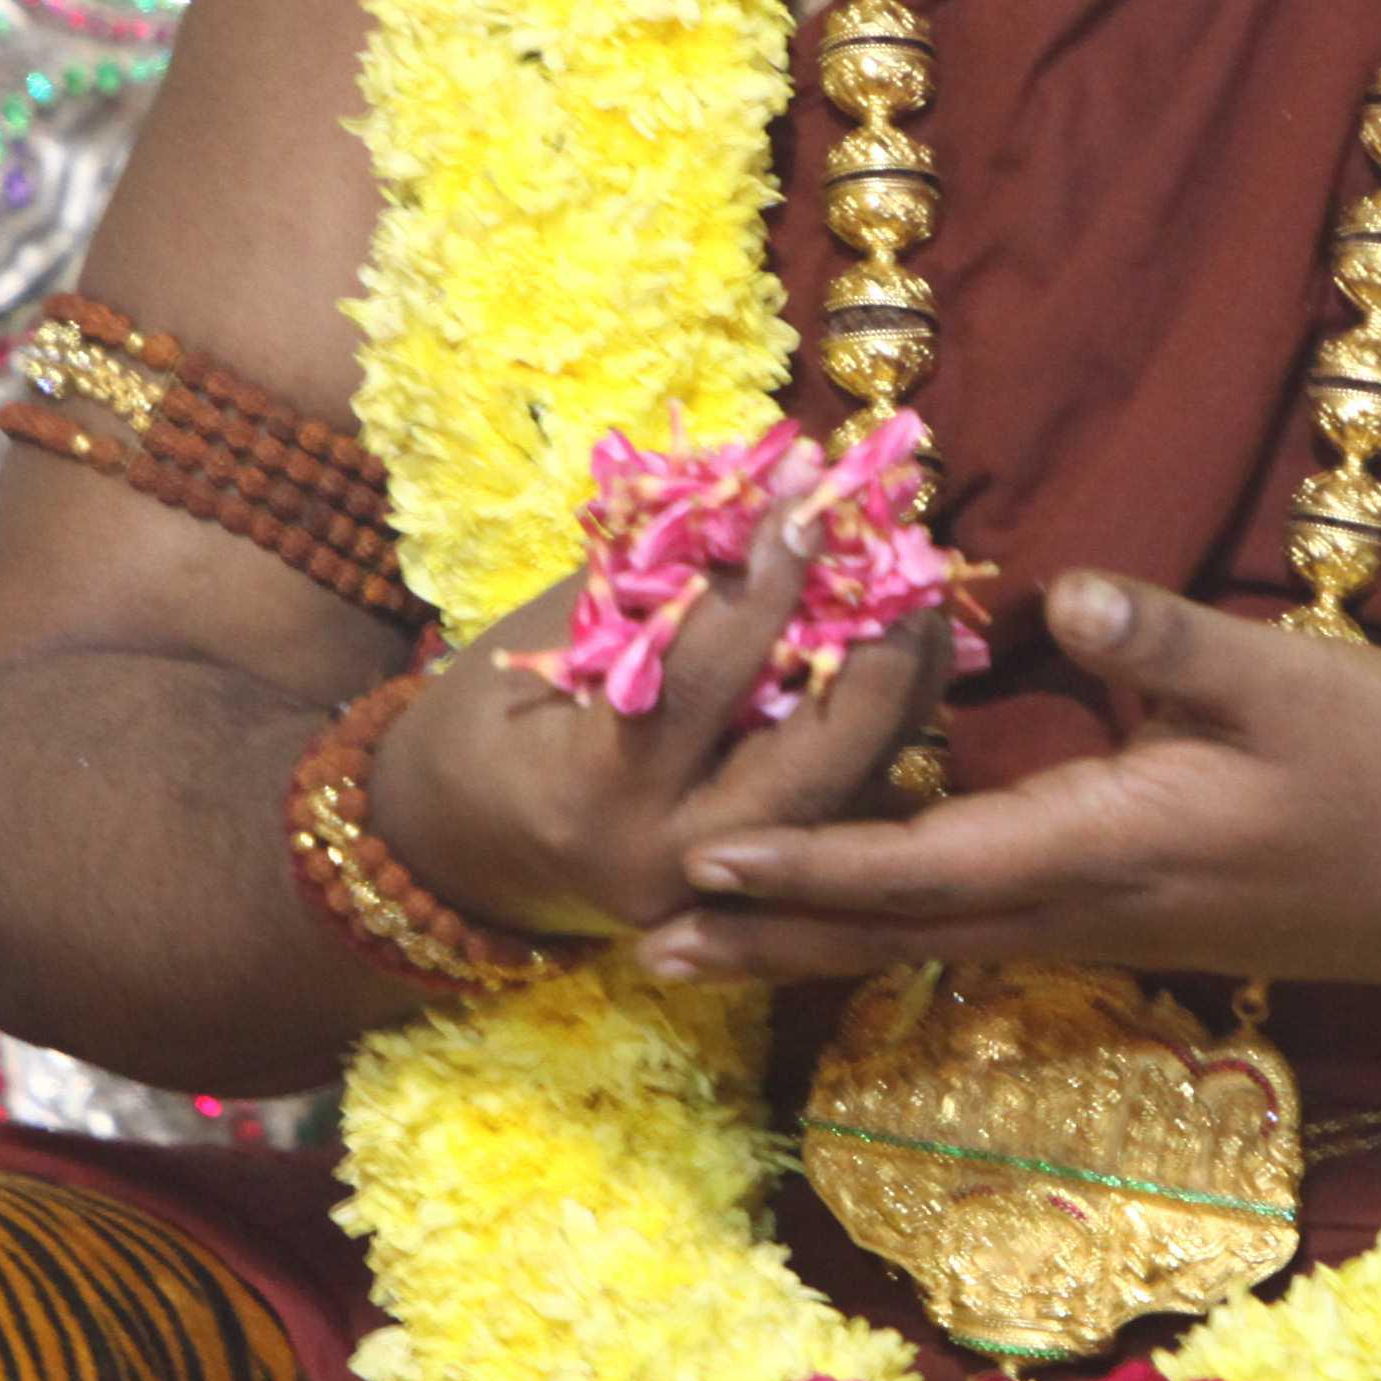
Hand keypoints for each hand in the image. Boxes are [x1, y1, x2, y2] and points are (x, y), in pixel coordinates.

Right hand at [368, 526, 939, 941]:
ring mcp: (731, 896)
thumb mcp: (545, 641)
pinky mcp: (763, 900)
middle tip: (903, 549)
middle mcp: (676, 857)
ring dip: (905, 689)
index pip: (703, 672)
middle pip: (816, 756)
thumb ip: (645, 580)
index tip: (806, 480)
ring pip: (856, 794)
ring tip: (923, 593)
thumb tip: (752, 491)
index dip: (763, 571)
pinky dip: (883, 731)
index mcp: (598, 791)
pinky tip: (905, 657)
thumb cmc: (489, 723)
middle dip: (874, 649)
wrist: (457, 854)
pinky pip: (847, 811)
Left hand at [633, 572, 1380, 992]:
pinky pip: (964, 930)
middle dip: (762, 940)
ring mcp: (1093, 923)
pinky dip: (877, 925)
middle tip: (637, 948)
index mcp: (1101, 844)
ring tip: (694, 950)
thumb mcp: (1286, 682)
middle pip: (888, 933)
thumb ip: (1167, 641)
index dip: (806, 867)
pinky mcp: (1115, 917)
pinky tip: (837, 917)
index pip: (921, 866)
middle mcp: (1075, 904)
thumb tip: (1059, 592)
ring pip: (916, 943)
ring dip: (804, 946)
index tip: (699, 862)